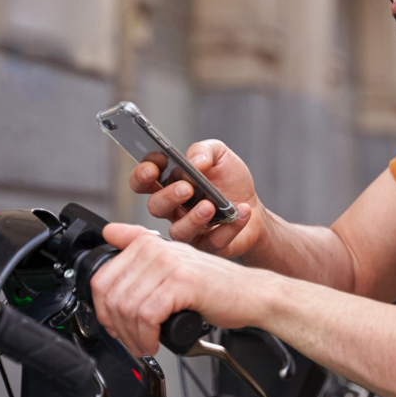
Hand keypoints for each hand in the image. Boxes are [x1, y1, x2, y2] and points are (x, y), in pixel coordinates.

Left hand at [91, 222, 273, 355]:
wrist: (252, 295)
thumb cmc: (215, 286)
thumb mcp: (173, 262)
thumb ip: (140, 245)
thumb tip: (110, 233)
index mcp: (148, 244)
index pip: (102, 277)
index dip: (103, 309)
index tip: (115, 324)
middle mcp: (156, 249)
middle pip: (112, 295)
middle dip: (117, 327)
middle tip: (130, 340)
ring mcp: (170, 264)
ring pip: (128, 308)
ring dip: (132, 336)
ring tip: (144, 344)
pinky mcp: (183, 282)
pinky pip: (147, 315)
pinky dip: (147, 336)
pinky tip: (155, 342)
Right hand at [129, 140, 263, 257]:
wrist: (253, 206)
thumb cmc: (230, 180)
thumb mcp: (219, 155)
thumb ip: (204, 151)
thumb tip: (194, 161)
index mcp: (170, 184)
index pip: (143, 181)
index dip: (142, 174)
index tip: (157, 164)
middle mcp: (174, 208)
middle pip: (155, 207)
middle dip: (168, 196)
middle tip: (186, 188)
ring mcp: (189, 229)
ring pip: (178, 231)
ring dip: (193, 218)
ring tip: (210, 205)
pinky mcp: (208, 245)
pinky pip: (212, 242)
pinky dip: (228, 228)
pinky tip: (241, 211)